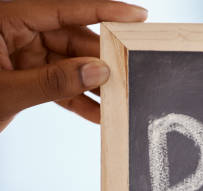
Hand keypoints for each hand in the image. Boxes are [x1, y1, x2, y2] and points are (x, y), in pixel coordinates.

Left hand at [0, 0, 147, 131]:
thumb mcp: (5, 92)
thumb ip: (53, 82)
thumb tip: (97, 72)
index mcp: (6, 18)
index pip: (65, 9)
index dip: (104, 11)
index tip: (137, 16)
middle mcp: (16, 31)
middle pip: (72, 38)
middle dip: (102, 60)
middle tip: (130, 74)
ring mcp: (20, 53)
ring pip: (69, 64)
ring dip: (93, 86)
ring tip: (119, 100)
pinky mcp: (24, 74)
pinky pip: (57, 84)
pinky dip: (76, 100)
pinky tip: (98, 114)